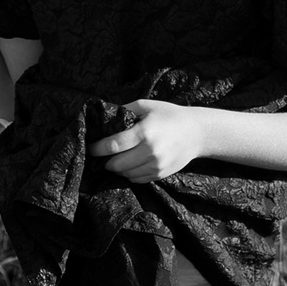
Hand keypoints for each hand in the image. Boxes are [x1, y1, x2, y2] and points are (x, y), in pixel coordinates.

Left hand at [89, 99, 209, 181]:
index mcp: (144, 133)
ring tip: (116, 159)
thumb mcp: (146, 106)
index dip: (97, 149)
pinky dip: (129, 174)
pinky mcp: (160, 174)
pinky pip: (137, 179)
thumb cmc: (169, 115)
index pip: (113, 146)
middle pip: (116, 164)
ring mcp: (156, 165)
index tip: (90, 147)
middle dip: (105, 161)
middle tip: (102, 155)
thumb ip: (124, 110)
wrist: (196, 133)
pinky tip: (129, 164)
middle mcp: (150, 151)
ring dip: (116, 168)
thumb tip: (103, 116)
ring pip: (125, 174)